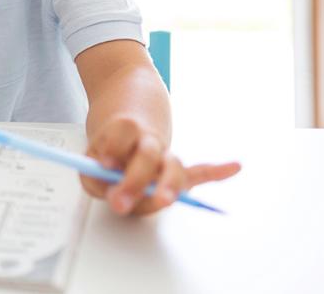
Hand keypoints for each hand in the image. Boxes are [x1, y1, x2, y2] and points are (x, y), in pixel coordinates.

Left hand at [84, 116, 240, 214]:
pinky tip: (234, 166)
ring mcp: (165, 155)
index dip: (113, 146)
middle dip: (134, 180)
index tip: (104, 162)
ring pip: (173, 166)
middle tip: (119, 200)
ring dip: (170, 184)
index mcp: (125, 130)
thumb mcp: (89, 156)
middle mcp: (149, 141)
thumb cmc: (108, 147)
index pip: (122, 133)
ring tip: (164, 199)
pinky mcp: (176, 169)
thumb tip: (107, 188)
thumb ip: (92, 174)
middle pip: (147, 155)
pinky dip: (216, 171)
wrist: (129, 121)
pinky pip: (199, 172)